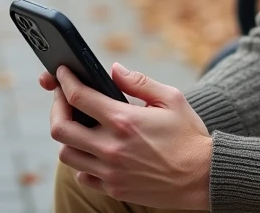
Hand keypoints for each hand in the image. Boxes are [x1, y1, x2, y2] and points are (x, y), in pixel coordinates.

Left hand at [39, 63, 211, 209]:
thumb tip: (114, 70)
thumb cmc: (189, 136)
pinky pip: (82, 176)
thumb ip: (139, 82)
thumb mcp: (171, 99)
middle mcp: (111, 147)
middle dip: (56, 108)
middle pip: (61, 128)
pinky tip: (94, 151)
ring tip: (78, 126)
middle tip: (63, 99)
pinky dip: (82, 162)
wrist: (202, 177)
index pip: (79, 97)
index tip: (63, 73)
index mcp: (124, 120)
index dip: (65, 81)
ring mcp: (110, 171)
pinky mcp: (114, 188)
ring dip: (68, 137)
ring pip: (67, 154)